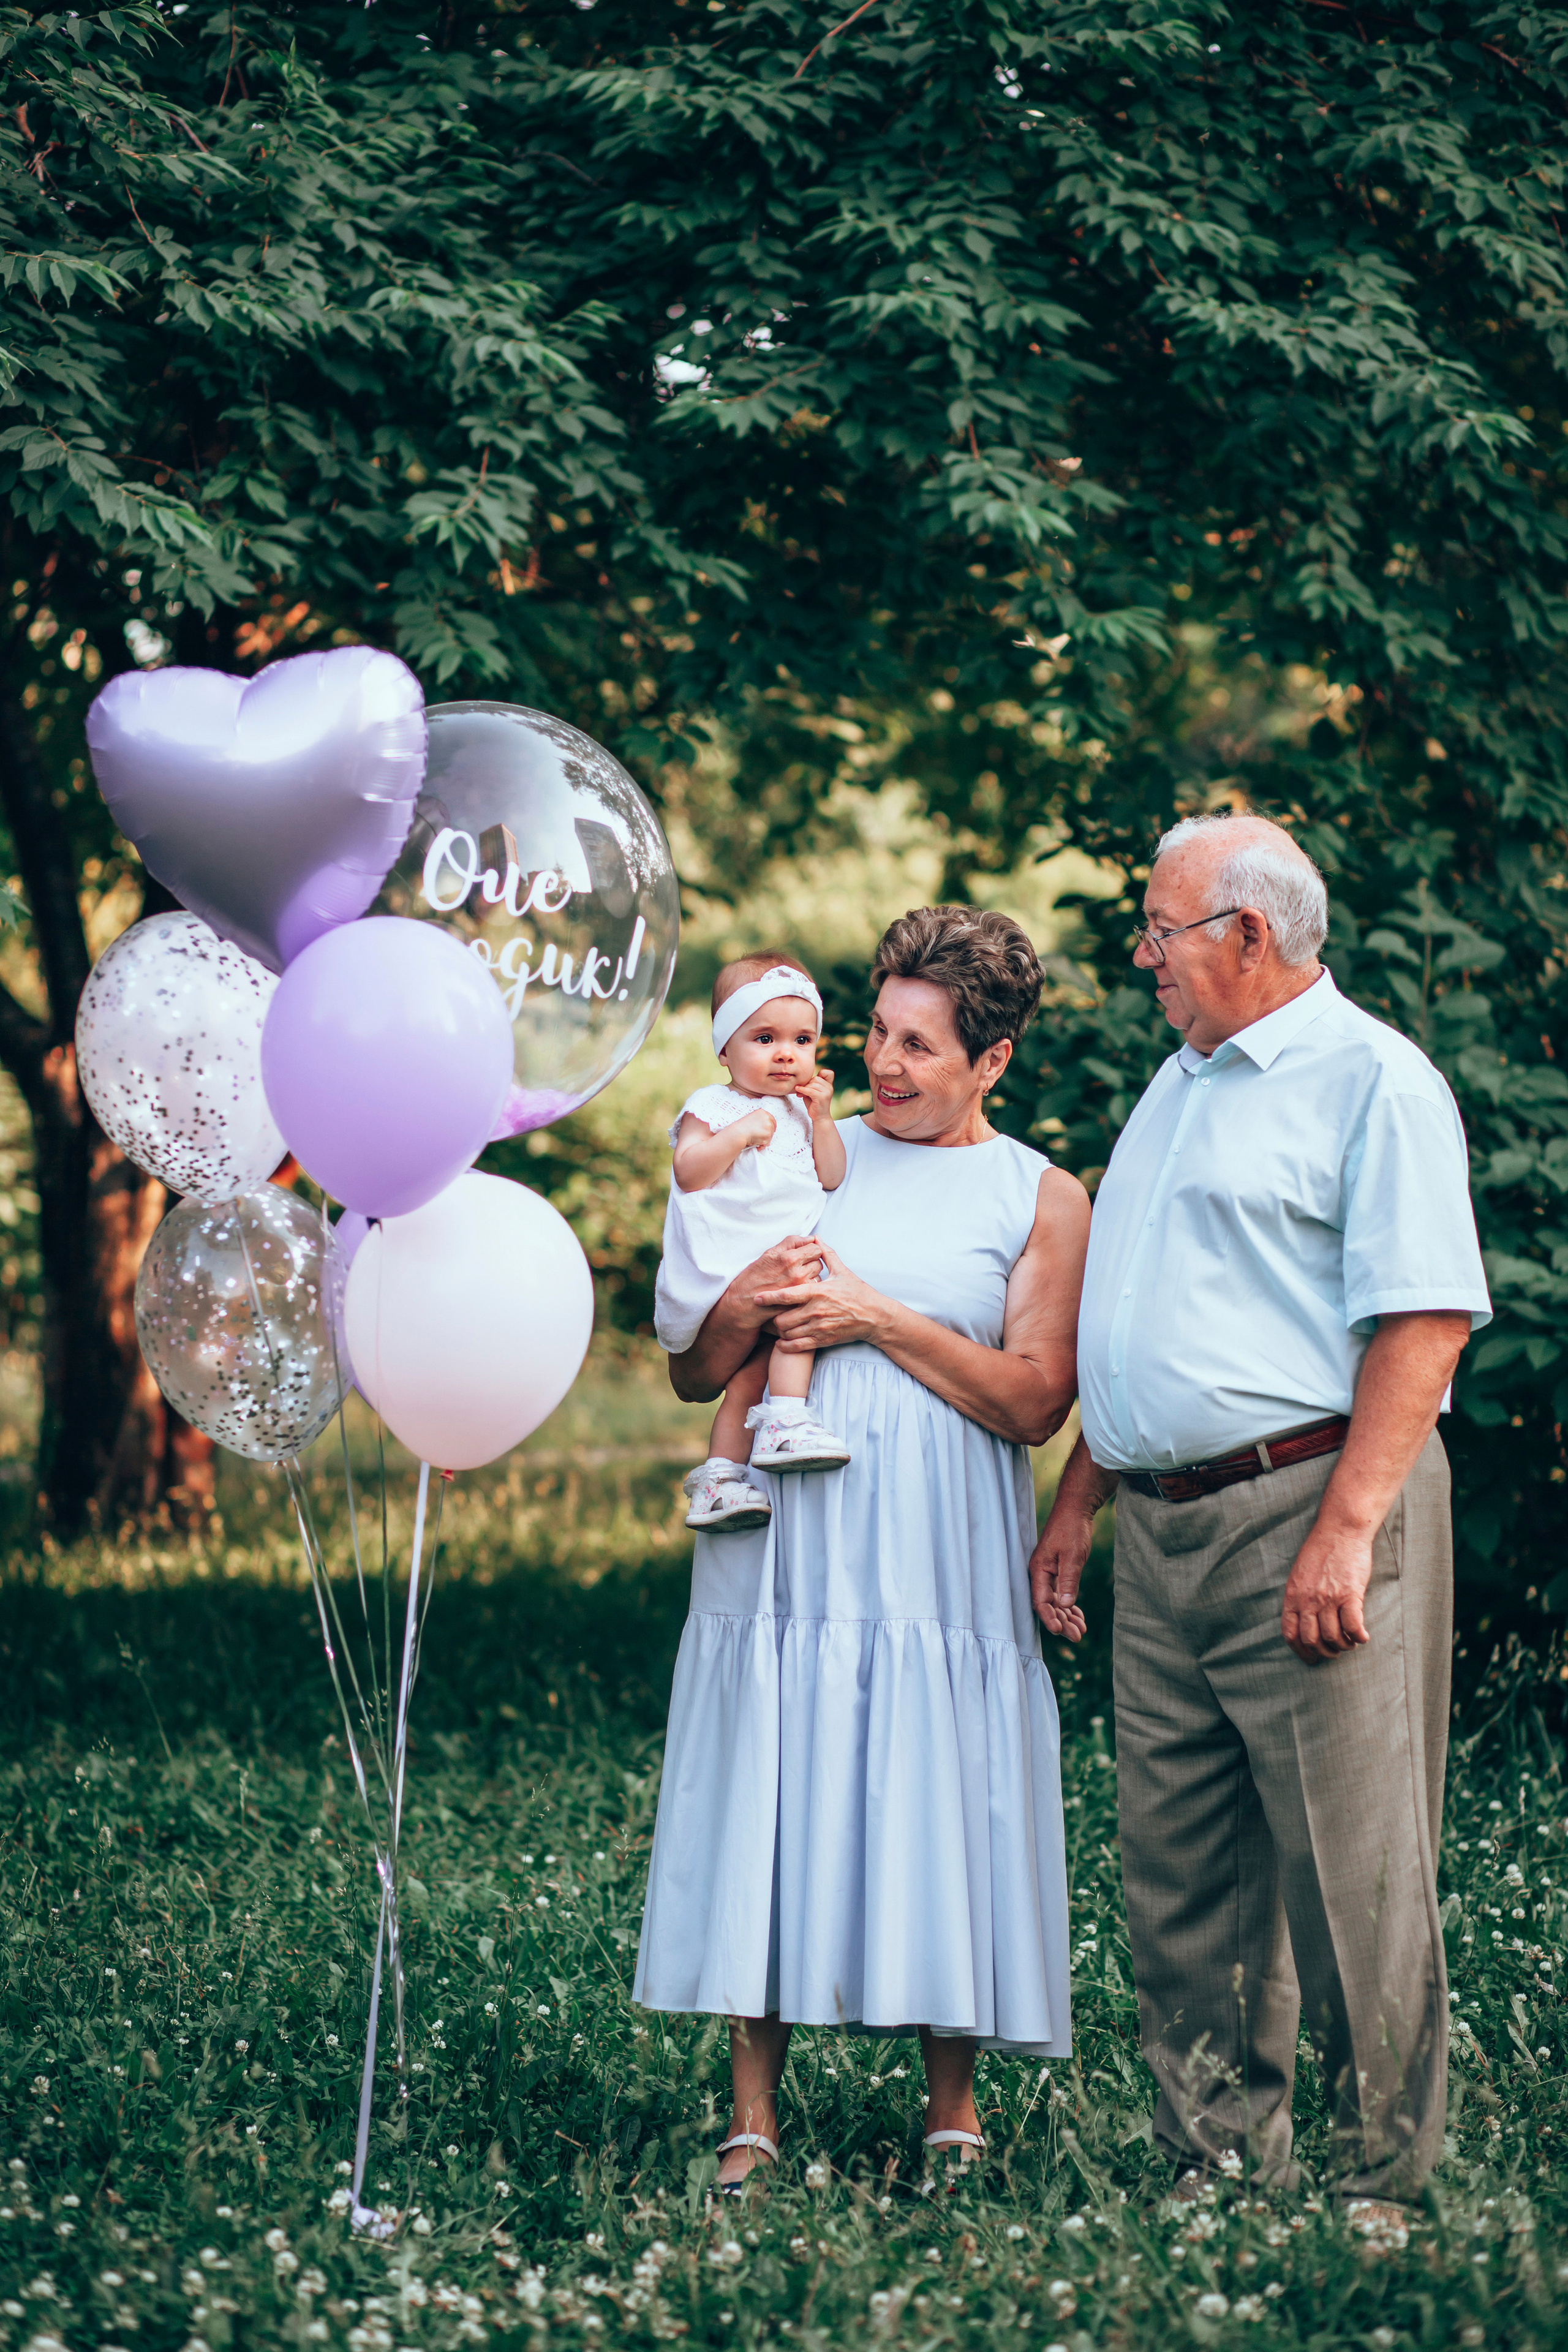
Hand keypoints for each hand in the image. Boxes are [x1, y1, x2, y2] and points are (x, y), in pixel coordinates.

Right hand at [733, 1233, 828, 1322]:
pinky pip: (812, 1293)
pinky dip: (807, 1291)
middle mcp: (797, 1274)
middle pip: (819, 1263)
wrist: (741, 1304)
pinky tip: (795, 1291)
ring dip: (811, 1278)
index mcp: (789, 1258)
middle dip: (811, 1264)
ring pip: (818, 1278)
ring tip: (795, 1280)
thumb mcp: (769, 1254)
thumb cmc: (752, 1279)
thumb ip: (792, 1242)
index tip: (803, 1254)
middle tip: (798, 1268)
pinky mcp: (799, 1303)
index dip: (810, 1250)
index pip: (815, 1248)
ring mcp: (799, 1290)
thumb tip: (810, 1238)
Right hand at [737, 1105, 776, 1150]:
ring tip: (755, 1139)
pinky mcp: (768, 1135)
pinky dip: (762, 1145)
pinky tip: (755, 1142)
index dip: (772, 1125)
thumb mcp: (751, 1118)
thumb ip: (760, 1119)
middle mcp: (766, 1118)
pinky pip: (767, 1142)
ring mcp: (768, 1127)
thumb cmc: (741, 1127)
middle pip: (772, 1127)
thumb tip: (765, 1125)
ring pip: (770, 1135)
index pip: (772, 1119)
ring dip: (764, 1139)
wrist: (738, 1133)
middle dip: (768, 1133)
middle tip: (761, 1137)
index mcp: (762, 1112)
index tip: (772, 1129)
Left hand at [757, 1244, 893, 1352]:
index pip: (788, 1295)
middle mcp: (816, 1311)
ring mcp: (819, 1327)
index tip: (757, 1297)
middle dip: (773, 1317)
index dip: (770, 1297)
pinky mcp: (824, 1340)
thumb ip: (826, 1254)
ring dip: (780, 1331)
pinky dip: (786, 1346)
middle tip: (771, 1314)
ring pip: (788, 1333)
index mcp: (818, 1292)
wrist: (874, 1316)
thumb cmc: (858, 1292)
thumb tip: (816, 1238)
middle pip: (782, 1318)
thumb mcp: (842, 1271)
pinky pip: (798, 1346)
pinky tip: (782, 1342)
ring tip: (777, 1326)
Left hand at [796, 1067, 834, 1120]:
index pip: (828, 1073)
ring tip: (800, 1094)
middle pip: (815, 1078)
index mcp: (829, 1085)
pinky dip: (803, 1090)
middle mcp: (830, 1088)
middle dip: (807, 1084)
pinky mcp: (822, 1098)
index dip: (821, 1074)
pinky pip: (810, 1090)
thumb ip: (811, 1084)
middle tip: (801, 1090)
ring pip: (812, 1084)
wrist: (819, 1117)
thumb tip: (800, 1079)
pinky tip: (798, 1092)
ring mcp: (827, 1092)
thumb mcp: (813, 1091)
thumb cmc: (814, 1104)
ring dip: (804, 1088)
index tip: (813, 1081)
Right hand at [1027, 1504, 1090, 1642]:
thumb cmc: (1071, 1529)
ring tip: (1081, 1631)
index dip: (1049, 1618)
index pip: (1041, 1601)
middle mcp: (1041, 1574)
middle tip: (1077, 1636)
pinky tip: (1079, 1616)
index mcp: (1039, 1570)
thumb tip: (1065, 1605)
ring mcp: (1049, 1574)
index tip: (1059, 1631)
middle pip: (1048, 1605)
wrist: (1075, 1511)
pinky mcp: (1059, 1572)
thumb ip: (1068, 1579)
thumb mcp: (1072, 1555)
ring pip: (1056, 1602)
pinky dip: (1070, 1606)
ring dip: (1067, 1617)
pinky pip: (1061, 1594)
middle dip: (1062, 1622)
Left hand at [1280, 1520, 1372, 1662]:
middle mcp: (1308, 1600)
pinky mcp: (1350, 1594)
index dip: (1300, 1651)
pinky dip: (1359, 1637)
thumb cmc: (1321, 1550)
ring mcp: (1329, 1598)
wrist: (1340, 1530)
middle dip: (1324, 1652)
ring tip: (1350, 1643)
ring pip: (1333, 1637)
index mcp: (1293, 1595)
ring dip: (1343, 1646)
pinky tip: (1363, 1637)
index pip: (1290, 1633)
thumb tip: (1303, 1620)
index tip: (1310, 1658)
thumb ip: (1299, 1596)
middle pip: (1312, 1640)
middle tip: (1335, 1652)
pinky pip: (1353, 1627)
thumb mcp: (1299, 1574)